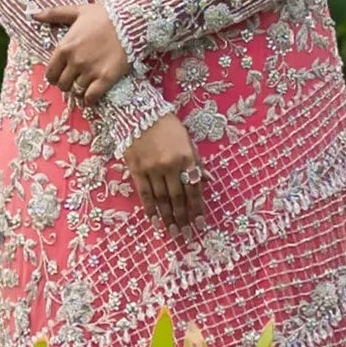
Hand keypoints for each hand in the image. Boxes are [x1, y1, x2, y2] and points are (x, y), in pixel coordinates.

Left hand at [35, 0, 133, 104]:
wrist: (130, 22)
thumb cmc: (104, 16)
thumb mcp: (77, 11)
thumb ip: (54, 14)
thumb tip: (33, 14)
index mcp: (64, 47)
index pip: (50, 73)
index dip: (55, 76)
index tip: (61, 75)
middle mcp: (74, 61)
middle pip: (62, 85)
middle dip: (66, 84)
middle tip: (74, 80)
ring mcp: (90, 71)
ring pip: (76, 92)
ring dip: (78, 91)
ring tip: (84, 86)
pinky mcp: (105, 78)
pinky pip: (91, 97)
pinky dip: (89, 100)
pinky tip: (91, 97)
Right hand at [123, 111, 201, 225]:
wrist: (138, 112)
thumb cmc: (167, 125)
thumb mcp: (187, 140)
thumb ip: (197, 162)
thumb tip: (208, 180)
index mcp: (186, 157)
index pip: (194, 188)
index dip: (197, 207)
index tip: (200, 223)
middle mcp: (171, 165)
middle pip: (178, 197)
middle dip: (183, 217)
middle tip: (185, 234)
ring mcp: (152, 169)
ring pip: (162, 199)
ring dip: (167, 217)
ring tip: (172, 232)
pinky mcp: (136, 170)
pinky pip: (144, 193)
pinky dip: (150, 208)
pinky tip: (154, 220)